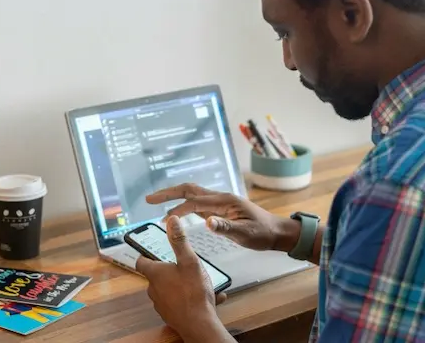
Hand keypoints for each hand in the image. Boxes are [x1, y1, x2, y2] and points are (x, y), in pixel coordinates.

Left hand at [136, 216, 231, 341]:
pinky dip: (190, 298)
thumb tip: (172, 221)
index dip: (145, 255)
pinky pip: (179, 302)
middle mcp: (154, 289)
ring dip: (182, 285)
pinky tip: (209, 298)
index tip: (151, 251)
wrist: (199, 325)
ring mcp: (161, 304)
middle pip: (157, 276)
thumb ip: (180, 241)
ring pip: (169, 289)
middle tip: (185, 266)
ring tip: (201, 284)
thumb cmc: (193, 292)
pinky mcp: (171, 315)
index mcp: (155, 274)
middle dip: (170, 270)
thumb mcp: (189, 261)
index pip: (141, 261)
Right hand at [146, 183, 299, 251]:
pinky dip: (183, 204)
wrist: (277, 232)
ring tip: (156, 203)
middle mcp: (220, 198)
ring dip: (173, 197)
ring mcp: (219, 203)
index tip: (161, 217)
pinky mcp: (220, 210)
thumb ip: (226, 228)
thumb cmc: (263, 233)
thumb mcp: (246, 234)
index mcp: (224, 201)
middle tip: (148, 199)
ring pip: (192, 195)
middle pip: (189, 190)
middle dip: (168, 193)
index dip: (177, 208)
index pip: (194, 202)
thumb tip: (207, 223)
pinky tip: (176, 212)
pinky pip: (197, 204)